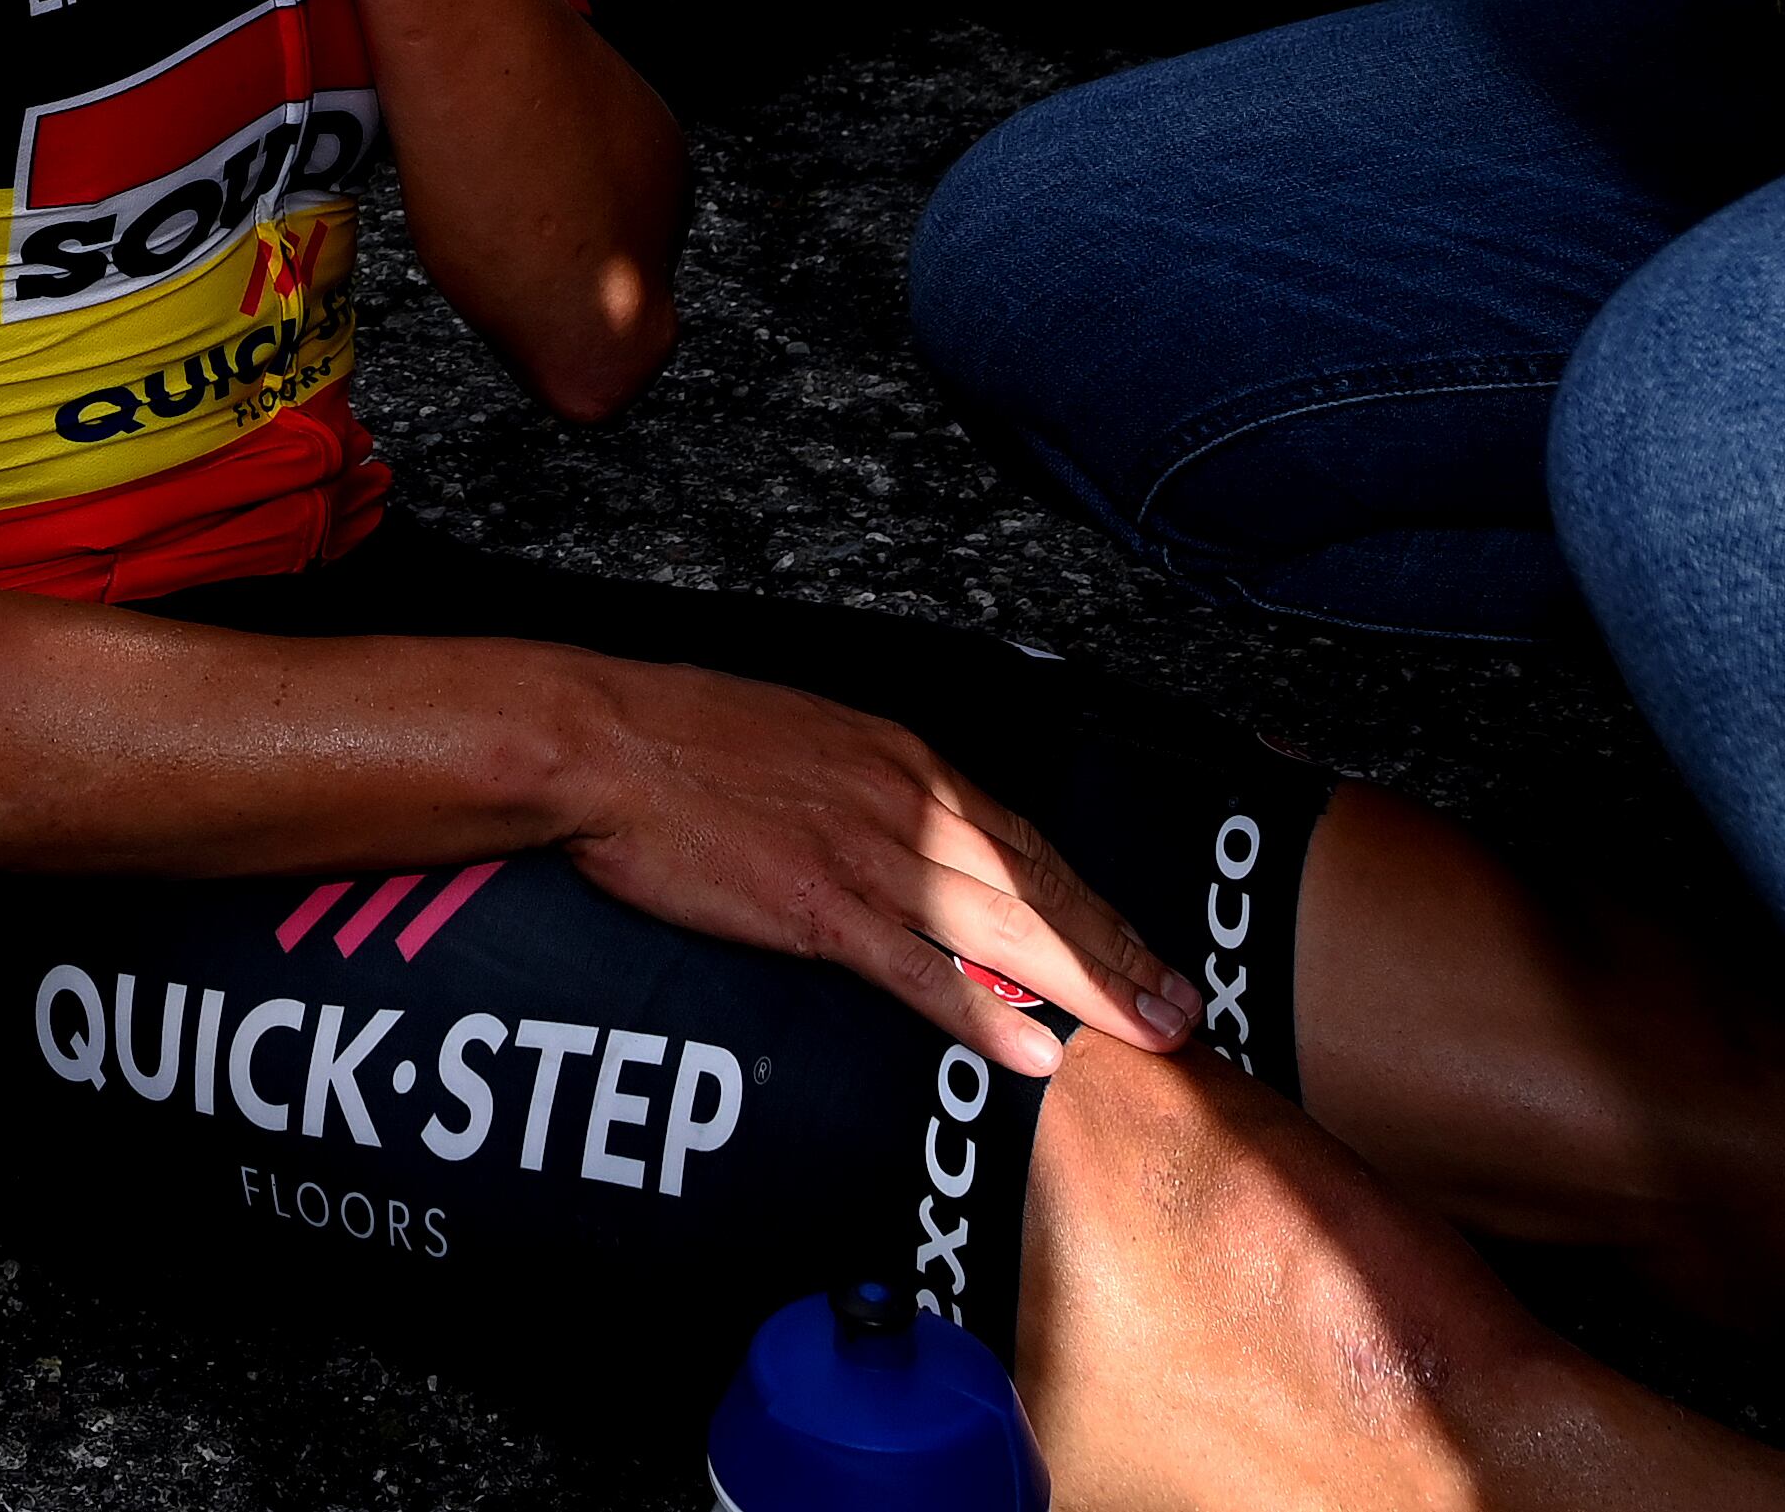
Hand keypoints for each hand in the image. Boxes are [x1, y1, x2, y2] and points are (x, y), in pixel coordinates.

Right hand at [559, 653, 1202, 1077]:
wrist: (599, 740)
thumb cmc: (679, 736)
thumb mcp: (799, 736)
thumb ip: (863, 784)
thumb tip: (900, 827)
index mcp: (901, 757)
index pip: (1025, 840)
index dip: (1092, 901)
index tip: (1141, 944)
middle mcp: (905, 800)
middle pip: (1039, 887)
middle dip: (1122, 952)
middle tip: (1185, 1008)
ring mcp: (868, 854)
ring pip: (1007, 928)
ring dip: (1090, 985)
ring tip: (1149, 1033)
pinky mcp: (818, 906)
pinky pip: (920, 971)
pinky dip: (984, 1013)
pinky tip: (1033, 1049)